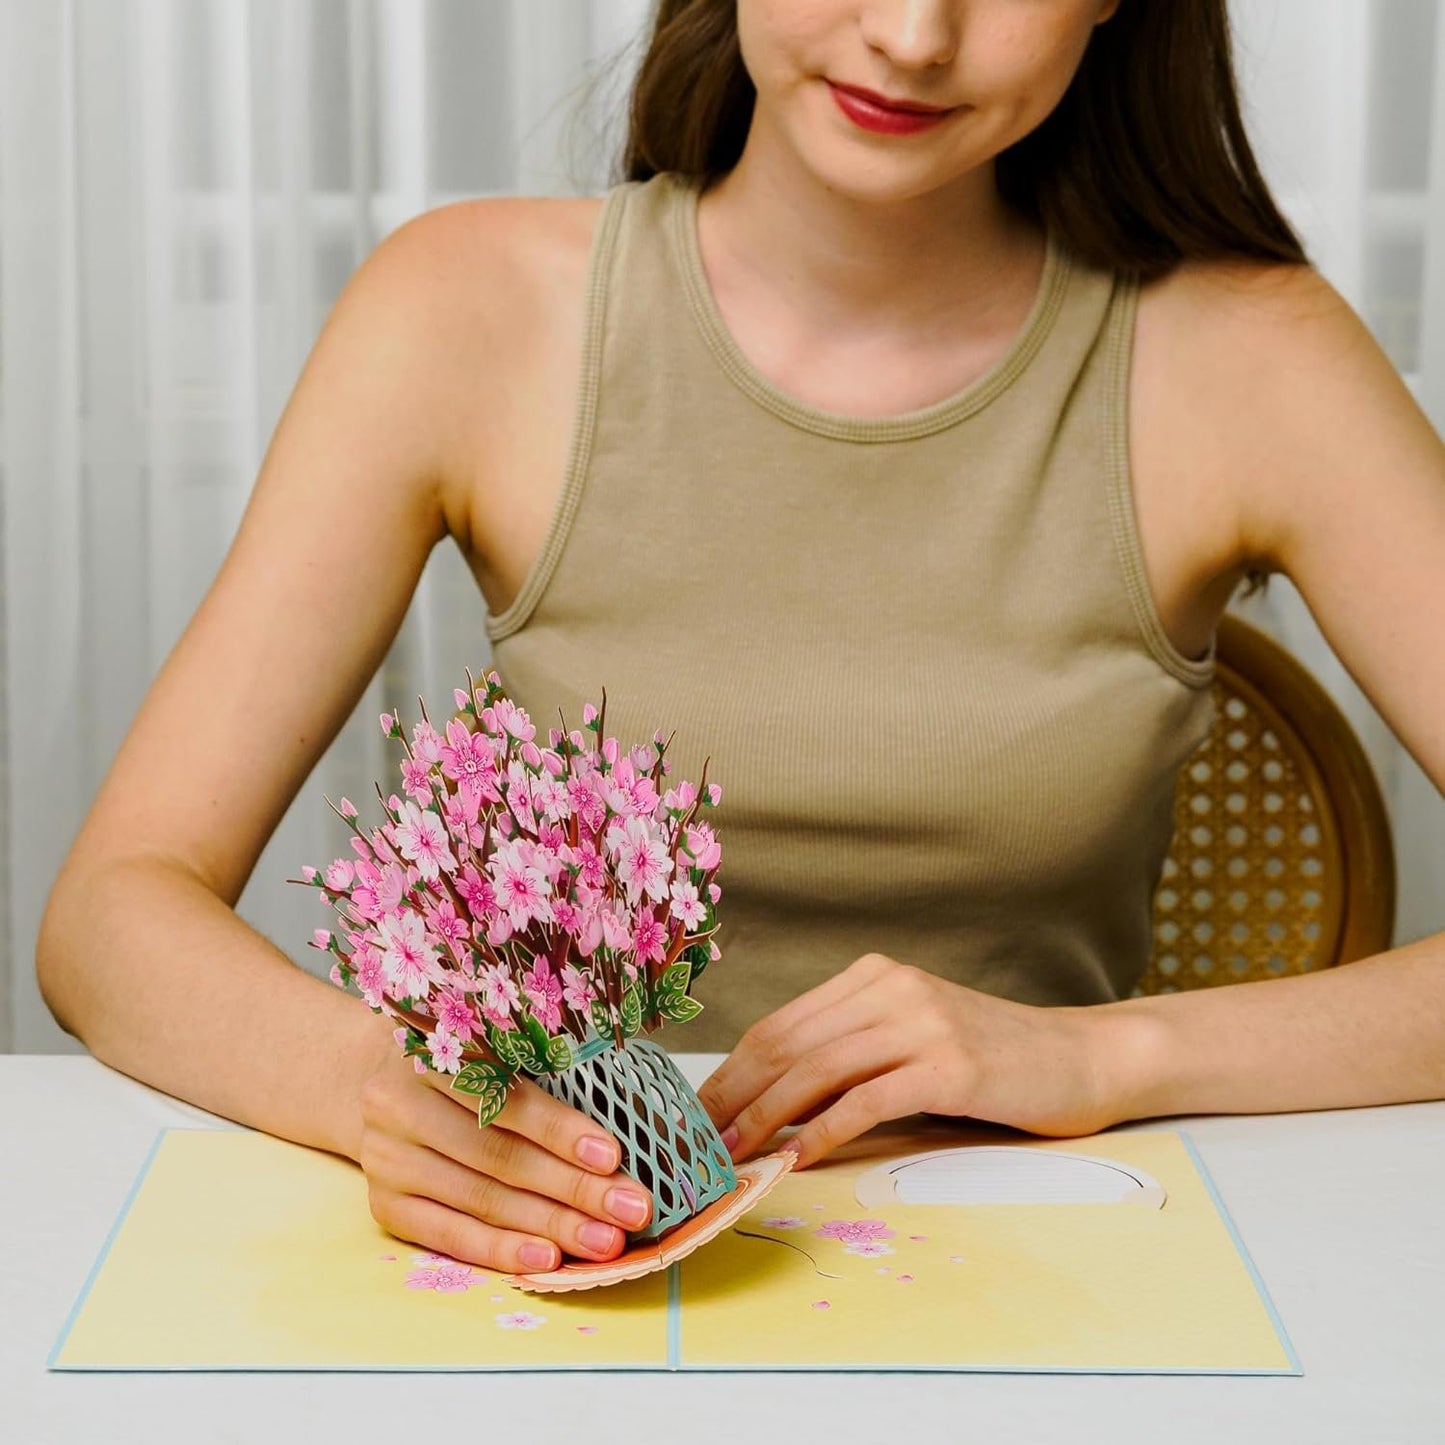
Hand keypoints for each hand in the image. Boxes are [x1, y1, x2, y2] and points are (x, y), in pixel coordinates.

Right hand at [356, 1045, 652, 1271]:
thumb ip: (548, 1072)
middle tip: (630, 1209)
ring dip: (549, 1224)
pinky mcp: (384, 1204)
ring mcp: (386, 1157)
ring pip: (480, 1198)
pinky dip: (501, 1250)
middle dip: (572, 1187)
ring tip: (604, 1241)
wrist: (376, 1081)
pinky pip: (449, 1236)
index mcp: (431, 1048)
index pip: (504, 1098)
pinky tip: (546, 1260)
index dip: (559, 1129)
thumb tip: (634, 1126)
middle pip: (498, 1155)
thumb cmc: (463, 1061)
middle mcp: (397, 1102)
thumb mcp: (494, 1047)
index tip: (613, 1156)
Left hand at [697, 952, 1136, 1168]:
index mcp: (874, 976)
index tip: (698, 1113)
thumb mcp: (914, 1037)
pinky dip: (822, 1132)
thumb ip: (854, 1053)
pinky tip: (796, 1160)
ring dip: (765, 1119)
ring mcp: (922, 1022)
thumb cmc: (994, 1059)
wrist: (1084, 1058)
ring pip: (816, 1070)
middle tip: (696, 1143)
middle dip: (734, 1096)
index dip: (732, 1071)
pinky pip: (866, 1100)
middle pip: (787, 1043)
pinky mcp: (950, 1065)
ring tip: (732, 1157)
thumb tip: (773, 1102)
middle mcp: (891, 988)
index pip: (781, 1024)